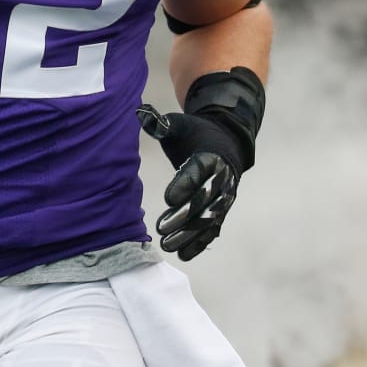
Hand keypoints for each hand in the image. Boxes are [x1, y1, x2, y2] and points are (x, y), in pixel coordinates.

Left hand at [137, 105, 243, 260]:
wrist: (225, 143)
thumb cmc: (195, 134)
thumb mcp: (180, 125)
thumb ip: (161, 124)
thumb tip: (141, 112)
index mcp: (211, 157)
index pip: (198, 172)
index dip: (185, 185)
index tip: (167, 199)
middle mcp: (222, 181)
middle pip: (204, 201)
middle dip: (184, 217)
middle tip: (161, 228)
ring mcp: (224, 199)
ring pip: (209, 220)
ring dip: (189, 235)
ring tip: (167, 245)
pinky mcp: (221, 211)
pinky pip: (212, 230)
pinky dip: (199, 243)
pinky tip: (183, 254)